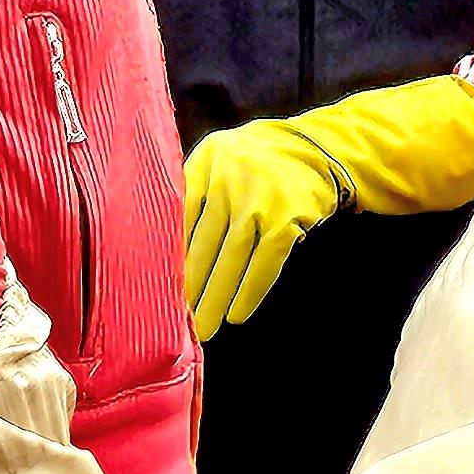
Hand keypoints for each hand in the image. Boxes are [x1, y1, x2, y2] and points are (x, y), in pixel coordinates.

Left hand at [182, 123, 348, 339]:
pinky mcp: (288, 218)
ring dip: (216, 295)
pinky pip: (265, 262)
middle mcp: (230, 177)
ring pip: (231, 256)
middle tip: (175, 318)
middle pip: (202, 241)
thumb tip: (163, 245)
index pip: (178, 215)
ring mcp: (261, 199)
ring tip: (205, 327)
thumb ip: (193, 189)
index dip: (166, 253)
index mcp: (206, 162)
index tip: (155, 285)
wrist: (318, 146)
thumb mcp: (220, 158)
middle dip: (188, 284)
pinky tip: (238, 313)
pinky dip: (251, 291)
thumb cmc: (258, 161)